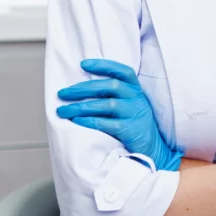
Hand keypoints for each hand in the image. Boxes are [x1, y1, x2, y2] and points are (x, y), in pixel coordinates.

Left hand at [56, 59, 183, 171]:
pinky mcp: (132, 131)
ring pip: (107, 104)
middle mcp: (138, 99)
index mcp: (136, 91)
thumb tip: (80, 90)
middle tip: (62, 93)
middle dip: (83, 88)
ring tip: (63, 111)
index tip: (83, 64)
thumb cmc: (134, 127)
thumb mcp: (130, 107)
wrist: (153, 151)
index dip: (104, 65)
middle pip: (111, 86)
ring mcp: (136, 114)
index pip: (123, 71)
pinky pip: (108, 124)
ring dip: (81, 106)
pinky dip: (90, 121)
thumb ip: (114, 97)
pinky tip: (77, 121)